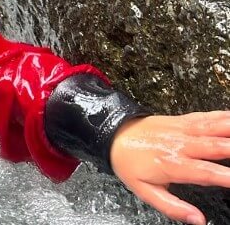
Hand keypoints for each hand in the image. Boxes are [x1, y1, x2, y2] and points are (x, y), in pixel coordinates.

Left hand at [110, 111, 229, 224]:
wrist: (112, 133)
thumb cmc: (129, 164)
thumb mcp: (144, 191)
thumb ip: (172, 207)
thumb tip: (198, 220)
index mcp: (173, 164)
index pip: (206, 173)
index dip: (227, 177)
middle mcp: (181, 144)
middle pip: (217, 146)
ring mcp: (183, 129)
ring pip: (216, 127)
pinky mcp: (183, 120)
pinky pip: (208, 116)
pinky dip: (225, 116)